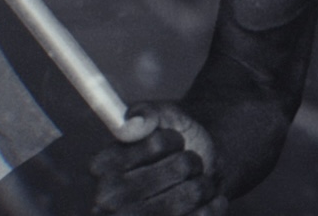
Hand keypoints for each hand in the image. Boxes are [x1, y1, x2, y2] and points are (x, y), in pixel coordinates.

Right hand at [91, 103, 226, 215]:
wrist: (198, 176)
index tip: (173, 142)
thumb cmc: (175, 145)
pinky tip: (208, 202)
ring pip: (195, 192)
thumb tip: (132, 126)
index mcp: (103, 166)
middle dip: (194, 161)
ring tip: (197, 185)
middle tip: (187, 166)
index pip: (158, 142)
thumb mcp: (163, 116)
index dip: (175, 139)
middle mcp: (108, 200)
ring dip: (206, 183)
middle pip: (182, 166)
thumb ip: (147, 113)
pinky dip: (214, 205)